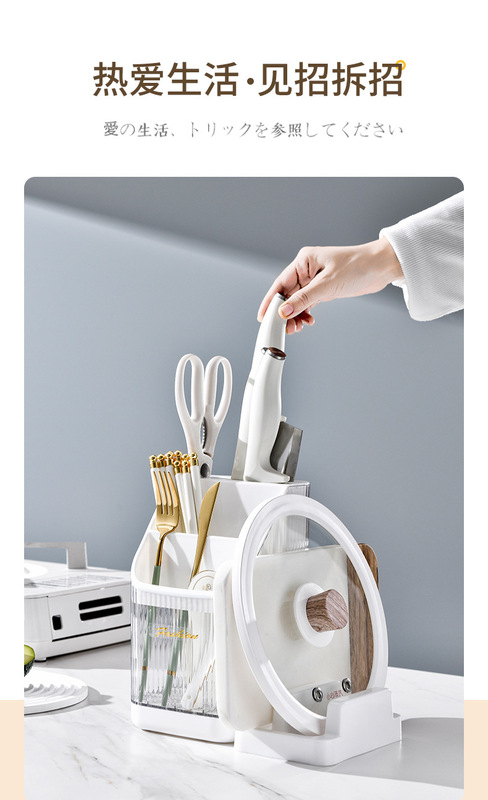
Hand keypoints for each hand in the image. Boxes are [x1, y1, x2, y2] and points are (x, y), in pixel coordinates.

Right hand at [257, 238, 402, 332]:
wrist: (381, 267)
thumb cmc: (358, 266)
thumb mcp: (327, 284)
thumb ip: (304, 299)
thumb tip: (283, 312)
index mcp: (303, 261)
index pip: (280, 284)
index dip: (270, 302)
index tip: (263, 317)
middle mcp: (307, 269)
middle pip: (287, 295)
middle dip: (284, 313)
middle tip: (283, 329)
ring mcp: (315, 280)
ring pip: (297, 301)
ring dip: (295, 316)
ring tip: (297, 328)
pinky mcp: (324, 288)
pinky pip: (308, 303)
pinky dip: (305, 314)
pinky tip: (307, 321)